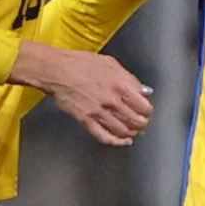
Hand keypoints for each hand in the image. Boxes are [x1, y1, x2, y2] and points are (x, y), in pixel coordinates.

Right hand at [11, 40, 152, 145]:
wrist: (56, 70)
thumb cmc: (79, 63)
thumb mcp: (110, 63)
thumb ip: (129, 78)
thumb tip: (144, 91)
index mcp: (120, 85)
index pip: (144, 106)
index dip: (147, 111)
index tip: (146, 111)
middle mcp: (112, 100)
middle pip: (136, 121)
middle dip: (142, 124)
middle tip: (142, 123)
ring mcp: (99, 112)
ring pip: (123, 130)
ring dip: (132, 133)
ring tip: (134, 132)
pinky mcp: (86, 121)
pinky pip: (105, 136)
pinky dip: (117, 142)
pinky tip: (122, 141)